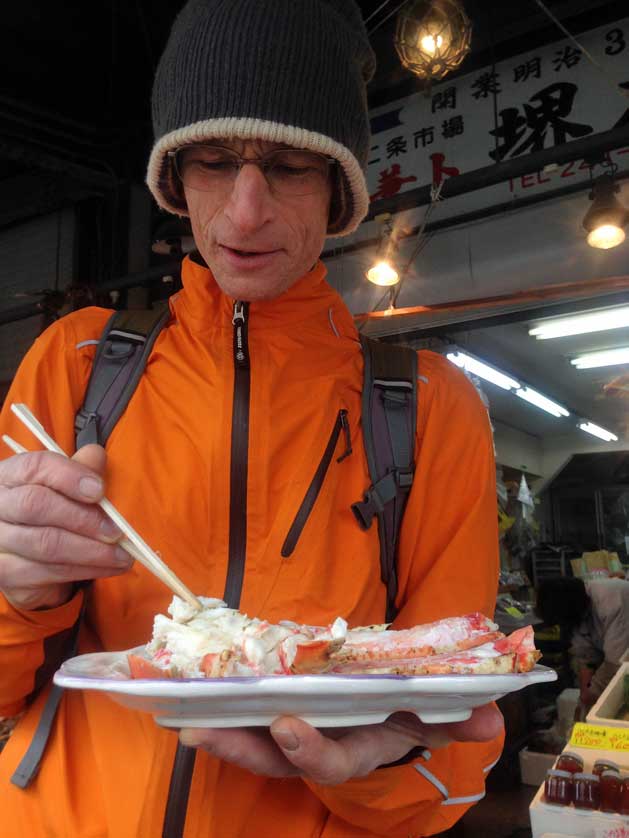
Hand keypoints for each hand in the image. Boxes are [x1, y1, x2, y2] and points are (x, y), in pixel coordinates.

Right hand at [0, 445, 132, 609]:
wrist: (31, 556)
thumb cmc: (54, 509)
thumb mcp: (68, 484)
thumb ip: (82, 468)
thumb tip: (96, 456)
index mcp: (11, 475)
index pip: (35, 466)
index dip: (69, 476)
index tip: (99, 490)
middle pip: (36, 505)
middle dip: (84, 519)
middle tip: (117, 531)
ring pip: (45, 544)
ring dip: (92, 551)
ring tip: (122, 555)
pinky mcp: (5, 572)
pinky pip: (47, 572)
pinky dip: (85, 570)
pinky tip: (108, 567)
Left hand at [179, 703, 503, 784]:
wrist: (390, 697)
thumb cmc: (411, 704)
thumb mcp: (438, 709)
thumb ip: (461, 714)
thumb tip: (490, 716)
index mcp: (358, 747)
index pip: (333, 761)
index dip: (310, 750)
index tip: (289, 726)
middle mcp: (321, 744)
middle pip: (275, 759)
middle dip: (241, 749)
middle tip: (202, 731)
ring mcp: (295, 727)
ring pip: (253, 740)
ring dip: (219, 731)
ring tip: (182, 719)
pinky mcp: (278, 704)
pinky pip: (246, 710)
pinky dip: (219, 705)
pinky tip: (186, 693)